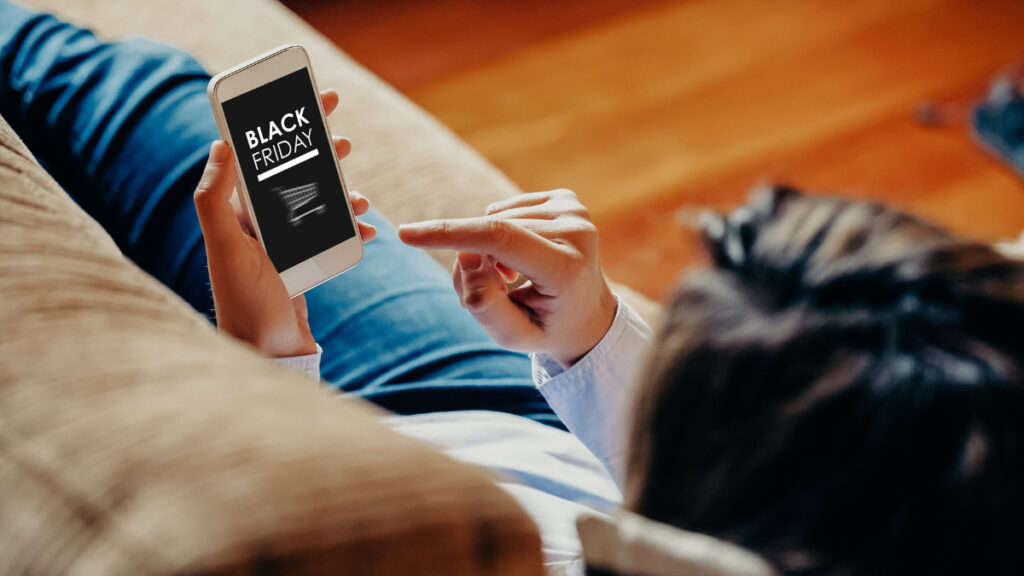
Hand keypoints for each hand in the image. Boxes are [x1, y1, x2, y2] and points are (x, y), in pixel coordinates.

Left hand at [193, 90, 375, 357]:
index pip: (258, 157)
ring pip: (316, 203)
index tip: (305, 103)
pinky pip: (331, 236)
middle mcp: (257, 225)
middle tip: (340, 136)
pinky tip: (366, 230)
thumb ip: (215, 198)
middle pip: (292, 175)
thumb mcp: (227, 248)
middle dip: (318, 153)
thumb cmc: (245, 305)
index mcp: (236, 214)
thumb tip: (219, 145)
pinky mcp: (302, 265)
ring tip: (358, 193)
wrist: (268, 356)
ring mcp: (281, 245)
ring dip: (340, 192)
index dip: (281, 127)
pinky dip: (351, 229)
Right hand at [398, 189, 616, 366]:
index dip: (449, 233)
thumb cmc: (547, 328)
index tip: (407, 234)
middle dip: (471, 261)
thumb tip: (466, 256)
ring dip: (488, 250)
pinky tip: (522, 257)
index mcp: (567, 268)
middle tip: (489, 292)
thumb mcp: (514, 336)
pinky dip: (501, 234)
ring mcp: (575, 210)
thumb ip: (483, 304)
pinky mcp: (567, 199)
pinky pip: (506, 210)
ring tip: (511, 279)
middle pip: (491, 234)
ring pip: (495, 220)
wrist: (589, 314)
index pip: (499, 238)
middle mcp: (577, 231)